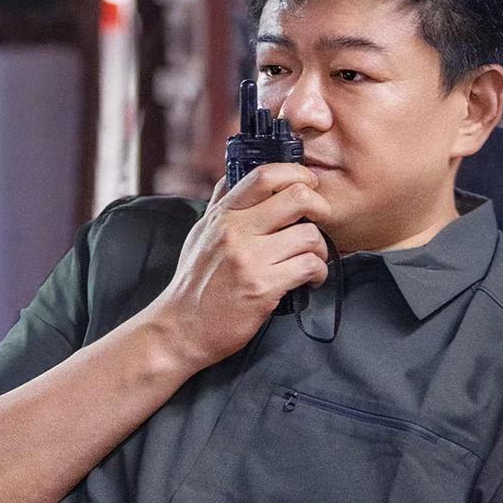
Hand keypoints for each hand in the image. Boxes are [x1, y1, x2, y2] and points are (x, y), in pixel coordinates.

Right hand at [152, 163, 330, 368]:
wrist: (181, 329)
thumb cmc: (194, 283)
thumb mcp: (201, 234)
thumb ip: (221, 203)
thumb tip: (235, 173)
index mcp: (222, 214)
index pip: (265, 175)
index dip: (297, 174)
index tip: (308, 185)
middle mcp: (235, 231)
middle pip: (297, 198)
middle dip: (320, 207)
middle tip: (321, 221)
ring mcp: (249, 259)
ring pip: (309, 235)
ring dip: (320, 248)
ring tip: (312, 259)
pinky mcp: (263, 287)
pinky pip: (309, 266)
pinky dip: (318, 272)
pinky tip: (310, 279)